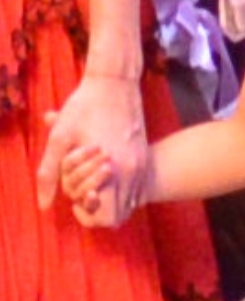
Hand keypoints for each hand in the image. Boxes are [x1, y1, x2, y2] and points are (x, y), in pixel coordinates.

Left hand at [37, 72, 146, 223]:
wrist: (116, 82)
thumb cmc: (85, 106)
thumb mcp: (60, 138)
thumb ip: (49, 173)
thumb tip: (44, 204)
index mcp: (113, 171)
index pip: (106, 217)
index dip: (88, 214)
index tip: (76, 199)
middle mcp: (132, 173)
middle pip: (118, 216)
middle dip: (97, 208)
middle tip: (82, 189)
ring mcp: (141, 167)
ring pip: (128, 205)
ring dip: (110, 201)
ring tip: (93, 183)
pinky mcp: (144, 159)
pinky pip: (136, 190)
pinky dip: (120, 192)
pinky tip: (106, 177)